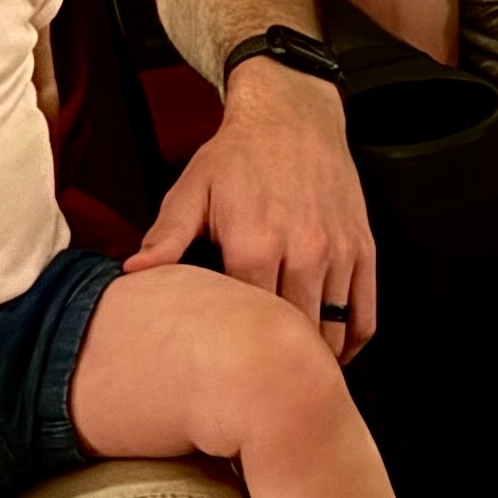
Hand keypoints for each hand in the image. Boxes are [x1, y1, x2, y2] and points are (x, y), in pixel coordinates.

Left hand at [126, 57, 378, 357]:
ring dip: (313, 357)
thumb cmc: (239, 156)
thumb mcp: (192, 191)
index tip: (224, 366)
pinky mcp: (363, 248)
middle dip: (274, 361)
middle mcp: (302, 251)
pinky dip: (351, 342)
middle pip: (291, 335)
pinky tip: (332, 352)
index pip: (247, 324)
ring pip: (332, 331)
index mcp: (254, 244)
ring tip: (290, 372)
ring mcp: (337, 252)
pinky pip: (364, 314)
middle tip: (256, 382)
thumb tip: (133, 274)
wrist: (292, 115)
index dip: (235, 351)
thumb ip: (166, 237)